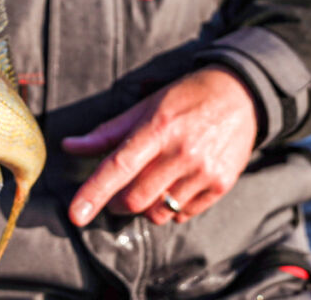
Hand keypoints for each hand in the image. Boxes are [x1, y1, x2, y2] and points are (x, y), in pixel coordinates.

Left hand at [64, 65, 257, 225]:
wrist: (241, 95)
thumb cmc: (184, 100)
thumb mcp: (145, 107)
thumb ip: (107, 133)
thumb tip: (69, 146)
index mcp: (157, 129)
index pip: (118, 167)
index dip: (93, 193)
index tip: (75, 215)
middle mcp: (181, 152)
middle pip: (135, 199)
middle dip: (117, 202)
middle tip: (117, 192)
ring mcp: (204, 171)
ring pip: (158, 212)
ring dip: (144, 208)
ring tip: (150, 185)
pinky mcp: (221, 185)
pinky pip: (183, 215)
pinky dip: (170, 209)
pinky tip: (174, 186)